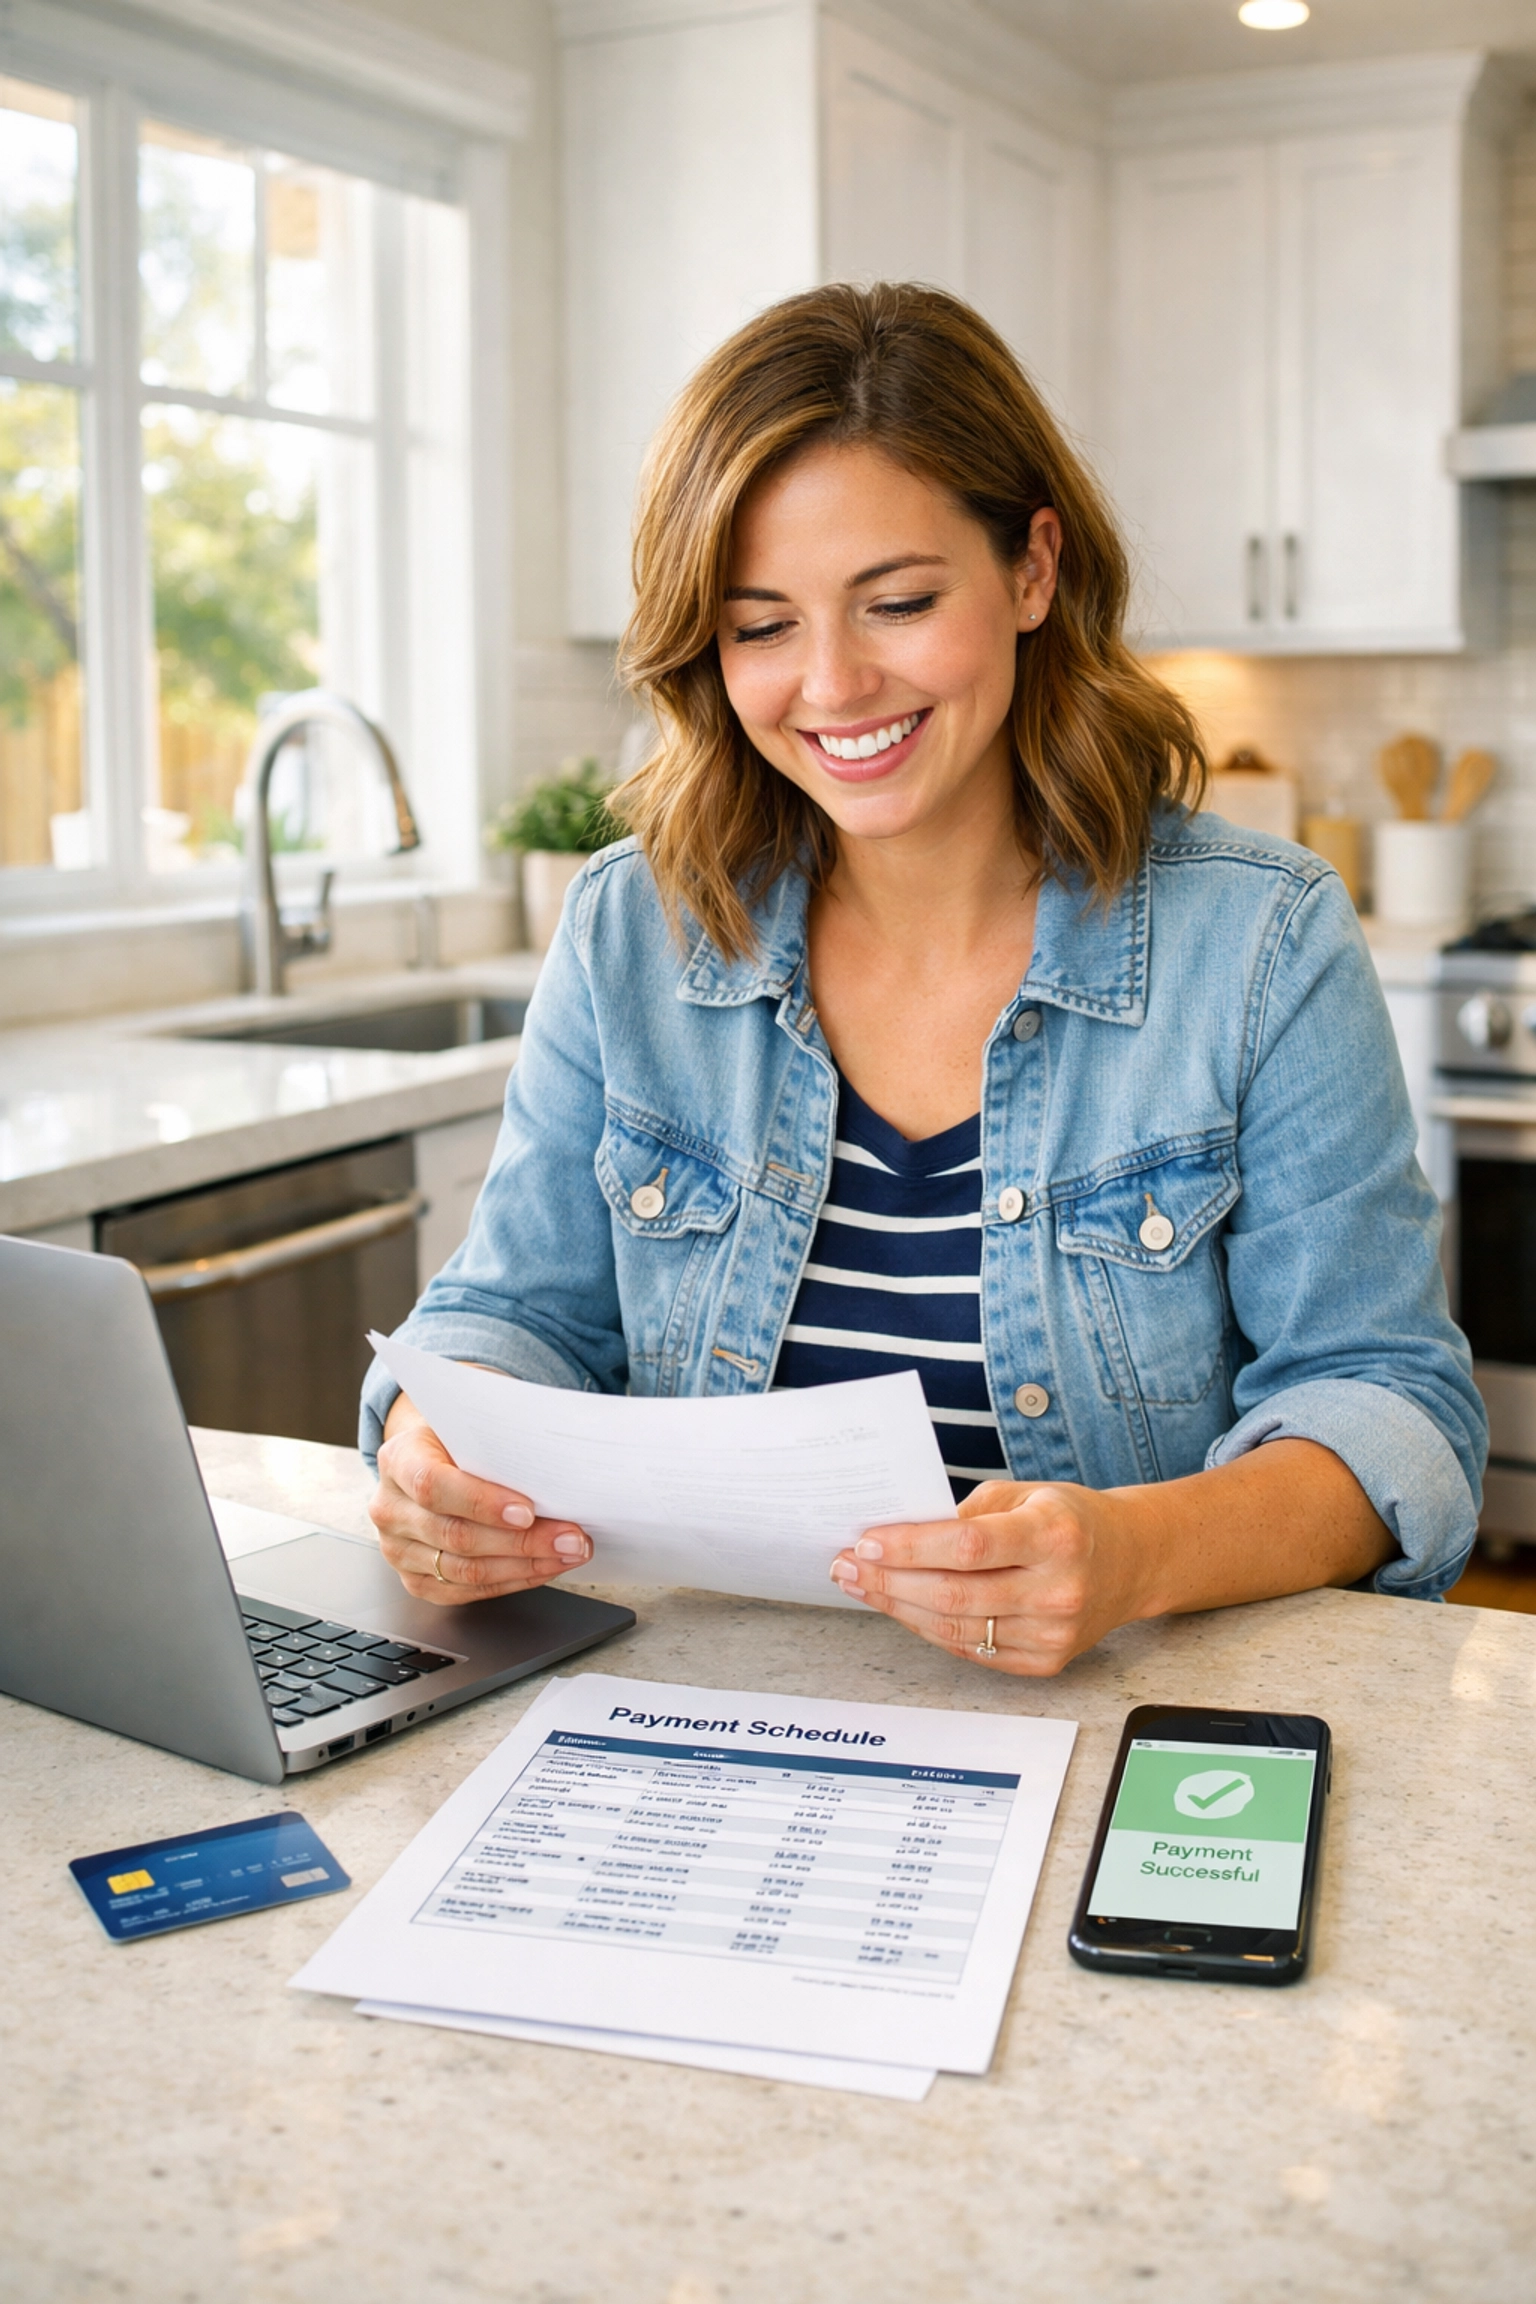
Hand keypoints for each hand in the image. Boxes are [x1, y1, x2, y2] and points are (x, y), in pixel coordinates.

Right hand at [370, 1391, 591, 1604]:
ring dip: (526, 1565)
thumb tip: (557, 1466)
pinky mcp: (416, 1580)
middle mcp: (390, 1508)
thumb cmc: (457, 1441)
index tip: (529, 1511)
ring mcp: (398, 1550)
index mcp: (398, 1459)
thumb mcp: (470, 1427)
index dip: (482, 1502)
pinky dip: (513, 1580)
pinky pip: (467, 1591)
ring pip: (465, 1570)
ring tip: (568, 1553)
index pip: (433, 1485)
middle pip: (456, 1535)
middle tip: (572, 1538)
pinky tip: (544, 1567)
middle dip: (524, 1541)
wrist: (431, 1459)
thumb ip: (498, 1444)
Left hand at [828, 1479, 1145, 1676]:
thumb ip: (968, 1513)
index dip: (910, 1547)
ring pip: (956, 1629)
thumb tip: (899, 1533)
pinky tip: (903, 1608)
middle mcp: (1057, 1589)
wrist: (1131, 1563)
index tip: (867, 1542)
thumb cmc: (1071, 1521)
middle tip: (847, 1566)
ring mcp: (1053, 1633)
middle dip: (889, 1581)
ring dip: (899, 1608)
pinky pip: (972, 1651)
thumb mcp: (1026, 1494)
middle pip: (954, 1594)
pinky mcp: (1045, 1662)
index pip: (968, 1546)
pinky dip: (929, 1630)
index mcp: (1054, 1536)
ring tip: (863, 1587)